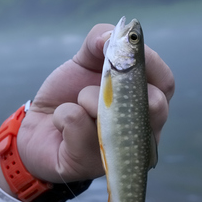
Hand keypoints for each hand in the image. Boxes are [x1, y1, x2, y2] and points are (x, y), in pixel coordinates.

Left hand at [0, 23, 174, 188]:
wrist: (35, 127)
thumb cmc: (69, 94)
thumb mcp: (84, 60)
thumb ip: (100, 39)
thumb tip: (111, 37)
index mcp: (145, 102)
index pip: (166, 83)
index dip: (148, 62)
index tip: (118, 50)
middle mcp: (141, 130)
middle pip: (156, 105)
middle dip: (121, 83)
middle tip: (100, 78)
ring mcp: (119, 151)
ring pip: (113, 114)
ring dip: (87, 97)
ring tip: (76, 103)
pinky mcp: (88, 164)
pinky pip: (79, 124)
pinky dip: (64, 114)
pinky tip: (61, 123)